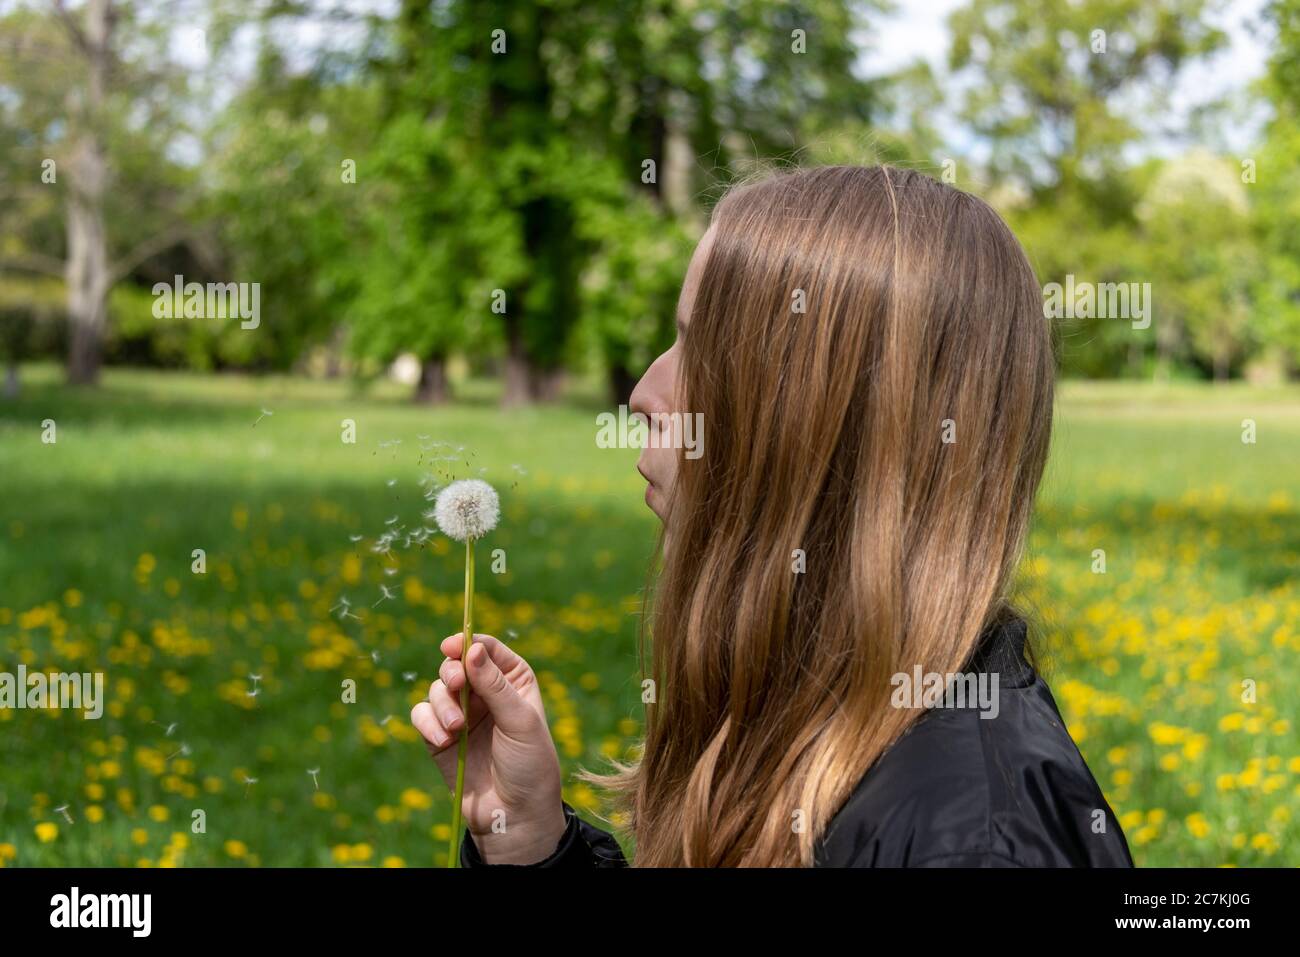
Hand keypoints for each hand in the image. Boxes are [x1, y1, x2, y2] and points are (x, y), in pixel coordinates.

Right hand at [410, 632, 566, 863]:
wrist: (513, 815)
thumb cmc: (529, 765)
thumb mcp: (520, 721)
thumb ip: (495, 685)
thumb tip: (472, 648)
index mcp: (513, 681)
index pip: (487, 649)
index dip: (468, 643)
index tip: (452, 646)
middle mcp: (486, 693)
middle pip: (456, 664)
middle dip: (451, 672)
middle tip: (455, 685)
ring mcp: (461, 714)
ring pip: (437, 689)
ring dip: (442, 704)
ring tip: (456, 729)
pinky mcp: (440, 737)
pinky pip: (422, 715)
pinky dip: (428, 723)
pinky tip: (443, 741)